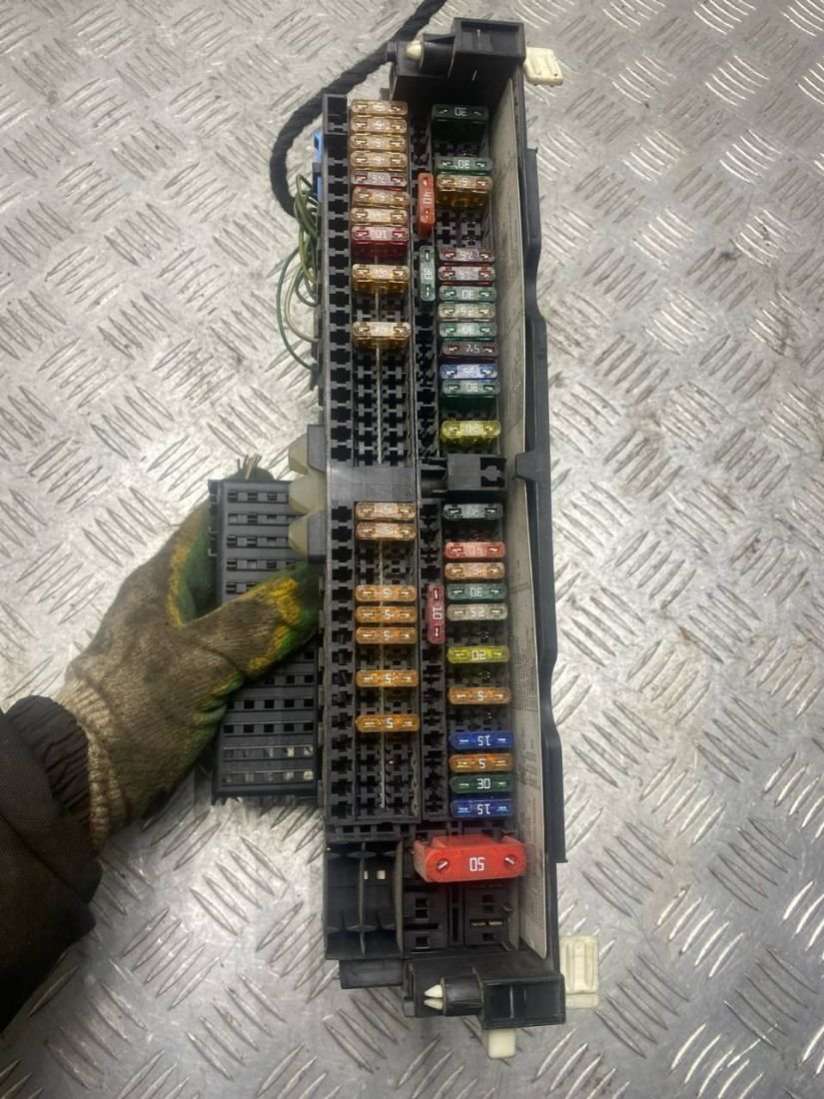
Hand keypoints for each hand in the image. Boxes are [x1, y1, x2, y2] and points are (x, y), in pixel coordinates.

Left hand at [57, 496, 318, 847]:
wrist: (93, 780)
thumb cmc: (137, 706)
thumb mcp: (199, 658)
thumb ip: (254, 621)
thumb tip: (310, 586)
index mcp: (163, 581)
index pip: (209, 522)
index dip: (251, 504)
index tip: (304, 495)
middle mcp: (176, 606)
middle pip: (236, 570)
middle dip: (283, 562)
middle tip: (339, 556)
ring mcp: (187, 646)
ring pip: (245, 616)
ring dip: (285, 613)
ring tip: (339, 604)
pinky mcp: (198, 684)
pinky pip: (246, 658)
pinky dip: (276, 655)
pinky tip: (313, 659)